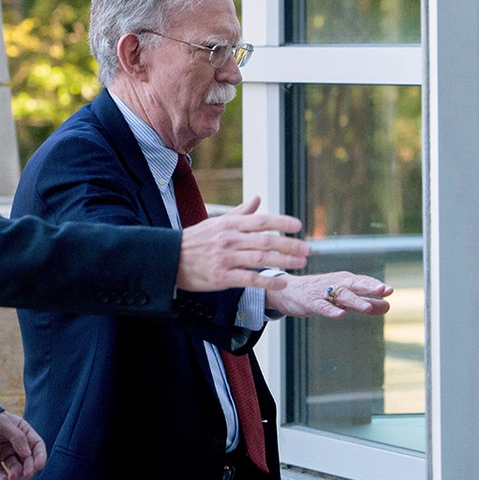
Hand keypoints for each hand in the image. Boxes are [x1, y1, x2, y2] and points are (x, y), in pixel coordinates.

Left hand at [0, 411, 46, 479]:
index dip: (40, 455)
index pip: (36, 444)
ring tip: (12, 476)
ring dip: (17, 473)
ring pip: (16, 468)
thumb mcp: (4, 423)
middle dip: (29, 467)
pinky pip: (0, 473)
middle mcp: (15, 444)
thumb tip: (28, 453)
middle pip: (27, 459)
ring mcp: (4, 453)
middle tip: (27, 474)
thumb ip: (17, 436)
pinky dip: (2, 479)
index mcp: (22, 431)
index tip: (40, 465)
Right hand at [177, 197, 308, 291]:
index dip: (281, 222)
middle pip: (265, 241)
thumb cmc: (196, 240)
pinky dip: (268, 280)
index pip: (261, 221)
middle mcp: (229, 239)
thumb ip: (240, 212)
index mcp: (229, 224)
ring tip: (301, 263)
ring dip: (284, 261)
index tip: (298, 226)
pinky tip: (282, 280)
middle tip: (307, 249)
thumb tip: (257, 199)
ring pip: (260, 259)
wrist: (170, 259)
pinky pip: (250, 279)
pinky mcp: (222, 277)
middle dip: (289, 245)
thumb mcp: (216, 222)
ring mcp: (226, 258)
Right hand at [266, 271, 392, 317]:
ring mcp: (322, 292)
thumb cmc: (320, 293)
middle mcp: (335, 283)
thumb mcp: (344, 298)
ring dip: (355, 300)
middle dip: (369, 287)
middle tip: (383, 290)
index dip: (375, 285)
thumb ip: (366, 303)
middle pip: (354, 284)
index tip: (390, 290)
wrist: (289, 291)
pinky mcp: (311, 301)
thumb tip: (388, 306)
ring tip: (367, 307)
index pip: (362, 281)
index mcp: (344, 280)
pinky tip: (341, 315)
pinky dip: (331, 310)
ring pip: (340, 295)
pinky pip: (322, 306)